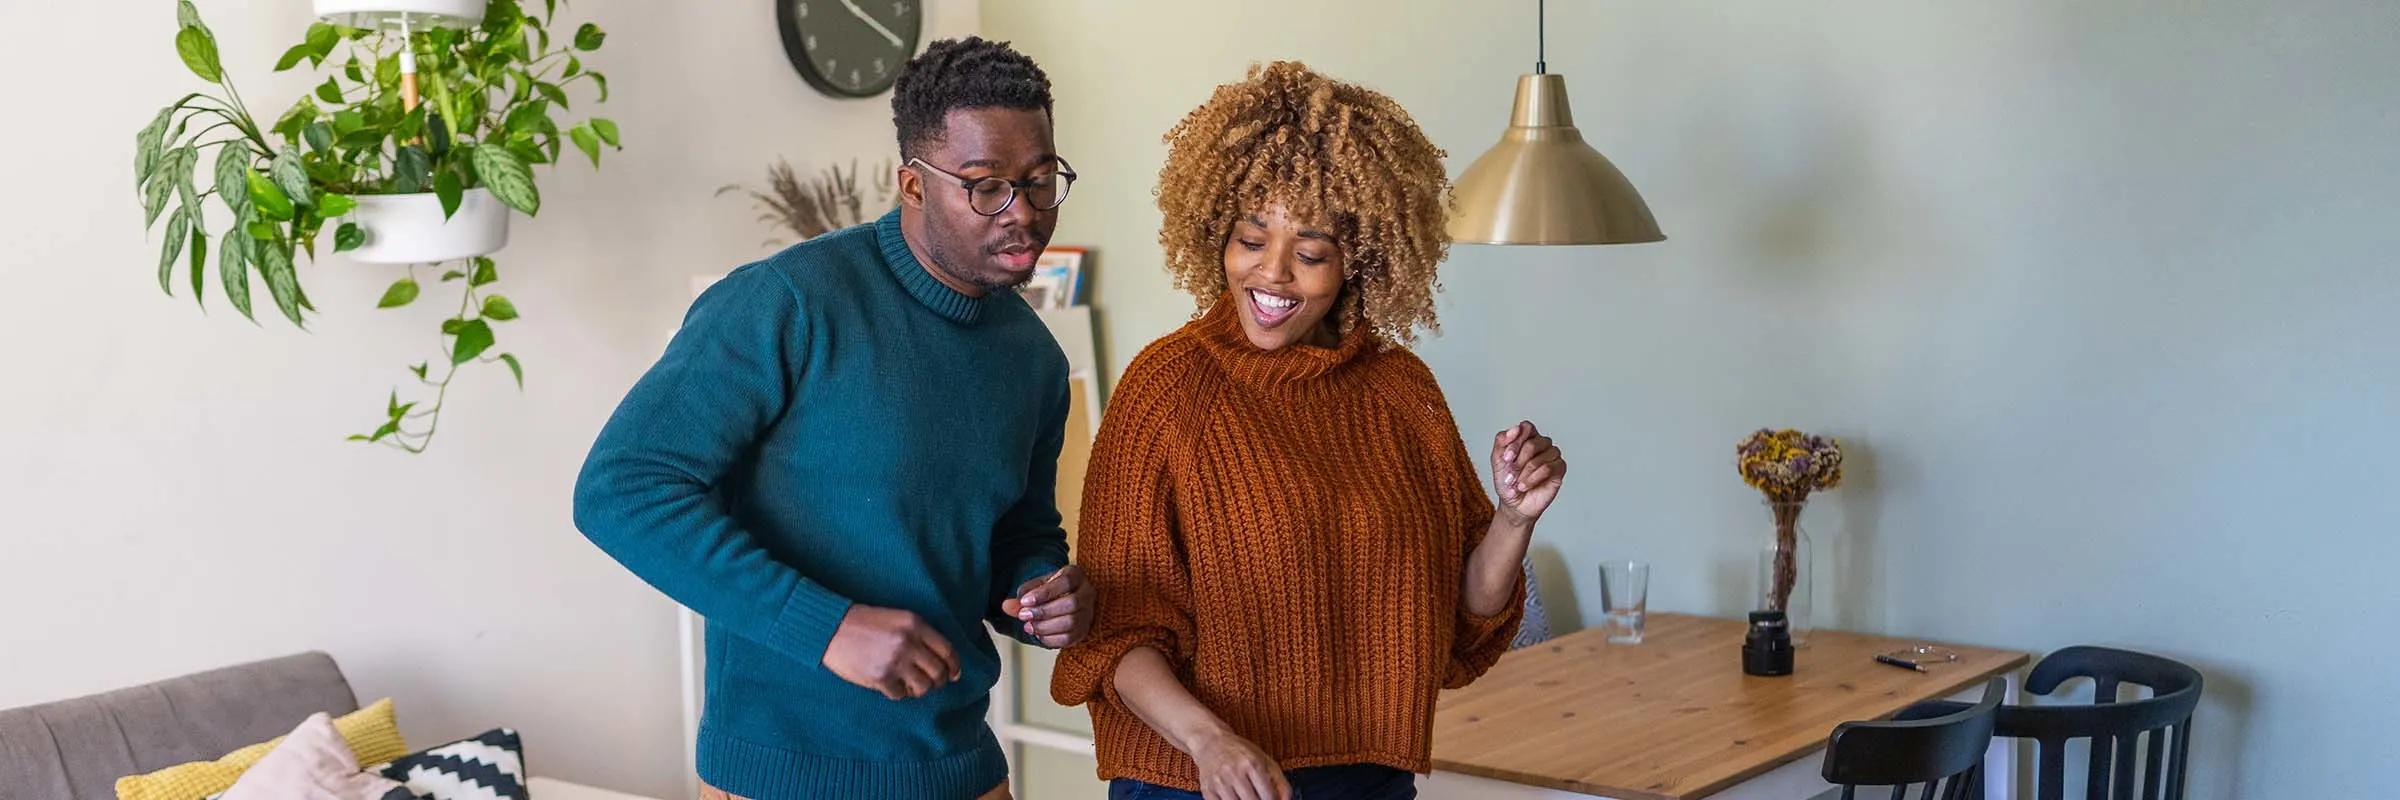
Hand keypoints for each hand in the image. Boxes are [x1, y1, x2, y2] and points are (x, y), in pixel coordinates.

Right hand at [822, 605, 959, 699]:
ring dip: (919, 689)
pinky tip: (891, 684)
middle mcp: (909, 643)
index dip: (954, 666)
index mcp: (915, 624)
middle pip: (938, 672)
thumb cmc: (864, 622)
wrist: (831, 628)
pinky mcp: (880, 678)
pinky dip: (899, 692)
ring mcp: (895, 661)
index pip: (947, 650)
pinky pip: (901, 694)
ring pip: (923, 687)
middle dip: (938, 681)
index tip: (954, 674)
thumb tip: (942, 660)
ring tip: (910, 684)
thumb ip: (920, 635)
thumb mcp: (897, 618)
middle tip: (931, 682)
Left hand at [998, 566, 1094, 647]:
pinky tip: (1038, 634)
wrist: (1063, 601)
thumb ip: (1023, 595)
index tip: (1025, 601)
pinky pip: (1069, 639)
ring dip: (1045, 626)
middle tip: (1023, 615)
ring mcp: (1088, 613)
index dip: (1045, 593)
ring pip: (1071, 622)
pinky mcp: (1083, 631)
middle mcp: (1087, 593)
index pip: (1066, 582)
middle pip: (1071, 603)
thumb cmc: (1050, 591)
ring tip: (1028, 626)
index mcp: (1076, 575)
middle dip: (1044, 611)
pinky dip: (1050, 638)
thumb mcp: (1036, 587)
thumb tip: (1007, 606)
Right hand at [1191, 729, 1291, 799]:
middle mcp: (1234, 772)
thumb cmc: (1241, 752)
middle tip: (1258, 796)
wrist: (1211, 742)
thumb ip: (1281, 784)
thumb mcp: (1266, 761)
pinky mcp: (1207, 790)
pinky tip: (1235, 796)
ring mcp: (1219, 782)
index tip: (1269, 798)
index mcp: (1252, 763)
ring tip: (1246, 795)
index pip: (1268, 796)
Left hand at [1491, 421, 1566, 525]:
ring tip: (1516, 483)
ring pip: (1540, 457)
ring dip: (1524, 473)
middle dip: (1518, 462)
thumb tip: (1515, 428)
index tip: (1506, 458)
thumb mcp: (1497, 460)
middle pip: (1532, 444)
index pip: (1526, 427)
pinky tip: (1525, 486)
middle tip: (1510, 475)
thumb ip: (1501, 441)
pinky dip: (1533, 478)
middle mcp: (1542, 444)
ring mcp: (1552, 455)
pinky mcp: (1559, 468)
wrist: (1513, 505)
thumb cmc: (1507, 482)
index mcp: (1528, 438)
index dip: (1515, 442)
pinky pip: (1548, 468)